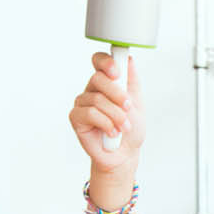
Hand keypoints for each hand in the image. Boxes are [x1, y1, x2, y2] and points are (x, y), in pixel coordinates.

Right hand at [69, 52, 145, 173]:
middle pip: (98, 79)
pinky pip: (91, 113)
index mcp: (106, 83)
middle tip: (128, 108)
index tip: (117, 72)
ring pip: (97, 99)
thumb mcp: (138, 102)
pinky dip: (106, 124)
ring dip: (116, 115)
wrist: (125, 153)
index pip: (99, 61)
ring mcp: (82, 103)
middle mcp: (92, 90)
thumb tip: (128, 60)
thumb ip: (132, 80)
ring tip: (123, 127)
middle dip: (117, 95)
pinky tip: (112, 132)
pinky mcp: (76, 117)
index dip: (106, 62)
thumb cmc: (130, 129)